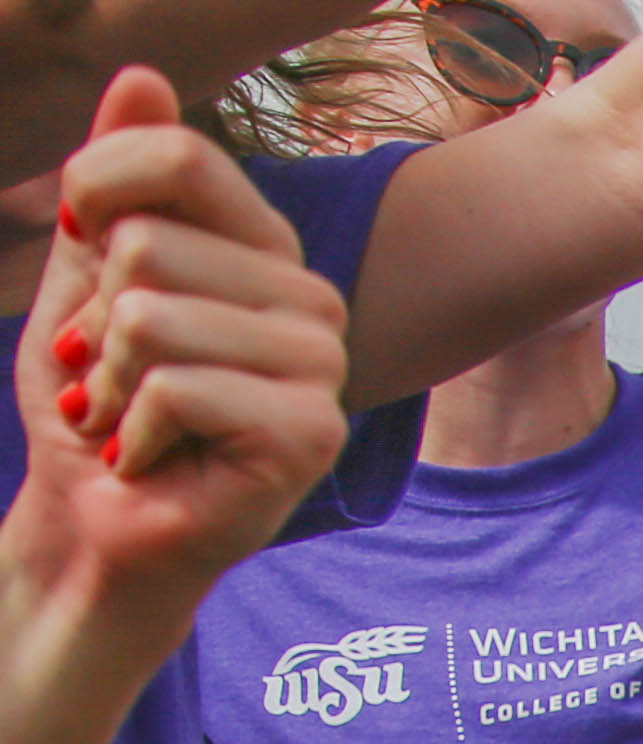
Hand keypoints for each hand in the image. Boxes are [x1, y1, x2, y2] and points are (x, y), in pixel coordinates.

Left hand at [2, 77, 350, 614]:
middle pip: (150, 243)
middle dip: (97, 318)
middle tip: (115, 375)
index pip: (181, 159)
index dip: (95, 195)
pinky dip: (131, 431)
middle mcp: (310, 303)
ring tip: (132, 418)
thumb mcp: (85, 278)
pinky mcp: (310, 437)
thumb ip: (117, 187)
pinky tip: (152, 458)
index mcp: (266, 254)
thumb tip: (144, 75)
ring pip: (153, 316)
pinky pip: (176, 387)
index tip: (80, 257)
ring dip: (112, 381)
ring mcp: (321, 371)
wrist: (100, 526)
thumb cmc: (100, 406)